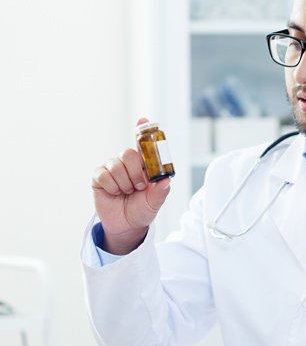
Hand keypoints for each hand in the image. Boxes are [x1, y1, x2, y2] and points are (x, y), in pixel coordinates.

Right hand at [91, 118, 170, 253]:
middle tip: (139, 187)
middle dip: (136, 173)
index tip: (143, 120)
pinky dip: (112, 187)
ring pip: (117, 166)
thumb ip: (160, 192)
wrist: (126, 225)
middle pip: (129, 154)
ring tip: (127, 192)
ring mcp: (112, 167)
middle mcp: (128, 163)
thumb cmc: (142, 210)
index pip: (143, 143)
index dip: (142, 129)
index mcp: (144, 165)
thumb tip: (166, 181)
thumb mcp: (155, 203)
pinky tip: (115, 193)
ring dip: (125, 184)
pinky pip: (104, 175)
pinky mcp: (99, 176)